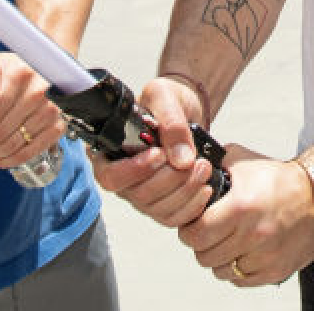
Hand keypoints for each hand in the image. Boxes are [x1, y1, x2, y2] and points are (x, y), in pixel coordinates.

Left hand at [0, 51, 64, 168]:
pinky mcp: (58, 125)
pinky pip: (30, 151)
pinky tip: (0, 159)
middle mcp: (37, 91)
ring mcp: (50, 109)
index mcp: (18, 73)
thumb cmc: (12, 71)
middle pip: (0, 129)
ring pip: (13, 142)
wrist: (43, 70)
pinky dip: (11, 160)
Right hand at [90, 76, 215, 227]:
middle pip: (138, 195)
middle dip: (171, 180)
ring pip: (157, 209)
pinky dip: (191, 207)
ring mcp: (140, 194)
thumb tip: (180, 159)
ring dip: (185, 192)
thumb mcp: (165, 96)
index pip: (109, 176)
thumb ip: (170, 122)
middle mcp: (122, 176)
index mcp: (110, 149)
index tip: (160, 155)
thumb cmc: (168, 100)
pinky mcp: (161, 205)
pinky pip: (172, 218)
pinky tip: (204, 188)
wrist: (186, 111)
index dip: (133, 171)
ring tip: (204, 168)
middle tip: (195, 161)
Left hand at [178, 146, 313, 286]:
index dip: (188, 231)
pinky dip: (237, 270)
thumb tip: (188, 167)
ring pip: (222, 272)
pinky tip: (240, 253)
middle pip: (206, 256)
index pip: (196, 234)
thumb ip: (212, 164)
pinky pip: (243, 281)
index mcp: (240, 207)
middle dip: (200, 246)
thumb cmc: (277, 178)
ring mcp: (266, 256)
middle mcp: (252, 235)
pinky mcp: (276, 271)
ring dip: (218, 259)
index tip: (191, 225)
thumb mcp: (241, 160)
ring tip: (224, 243)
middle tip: (206, 234)